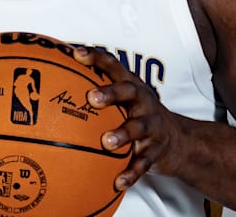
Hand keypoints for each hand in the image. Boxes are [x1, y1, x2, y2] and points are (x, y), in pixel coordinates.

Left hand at [74, 46, 184, 190]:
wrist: (180, 141)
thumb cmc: (140, 115)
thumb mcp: (125, 100)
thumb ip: (98, 91)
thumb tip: (55, 85)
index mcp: (132, 87)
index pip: (114, 66)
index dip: (96, 58)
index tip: (76, 54)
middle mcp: (143, 102)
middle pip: (128, 92)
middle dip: (111, 93)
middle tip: (92, 98)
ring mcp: (152, 126)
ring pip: (138, 128)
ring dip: (122, 134)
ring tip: (106, 142)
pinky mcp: (156, 150)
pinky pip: (143, 162)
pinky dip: (131, 172)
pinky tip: (118, 182)